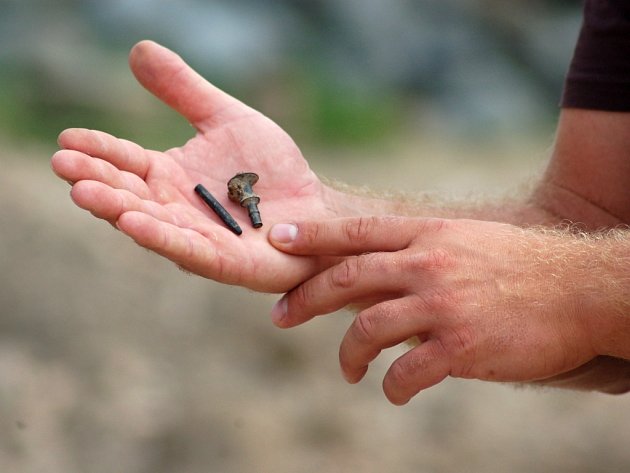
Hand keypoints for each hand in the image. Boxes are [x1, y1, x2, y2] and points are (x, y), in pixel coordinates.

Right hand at [51, 41, 344, 291]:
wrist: (314, 207)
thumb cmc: (271, 169)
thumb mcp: (226, 119)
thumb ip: (185, 91)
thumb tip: (139, 50)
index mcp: (172, 177)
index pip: (127, 161)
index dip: (99, 150)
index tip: (67, 138)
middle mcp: (176, 208)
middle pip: (129, 193)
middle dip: (96, 180)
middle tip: (63, 164)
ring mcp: (197, 237)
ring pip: (150, 223)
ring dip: (117, 209)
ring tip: (85, 193)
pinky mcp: (224, 261)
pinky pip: (188, 249)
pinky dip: (160, 236)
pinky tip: (133, 222)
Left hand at [268, 217, 601, 403]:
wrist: (582, 288)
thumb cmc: (521, 265)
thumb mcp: (464, 241)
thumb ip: (417, 253)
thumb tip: (373, 274)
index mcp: (428, 234)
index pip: (356, 232)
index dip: (312, 236)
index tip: (276, 240)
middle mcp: (429, 264)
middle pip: (347, 278)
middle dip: (306, 298)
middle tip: (280, 316)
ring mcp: (443, 304)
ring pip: (368, 329)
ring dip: (348, 355)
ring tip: (350, 372)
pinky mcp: (461, 345)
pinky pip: (406, 372)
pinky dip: (392, 387)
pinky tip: (395, 393)